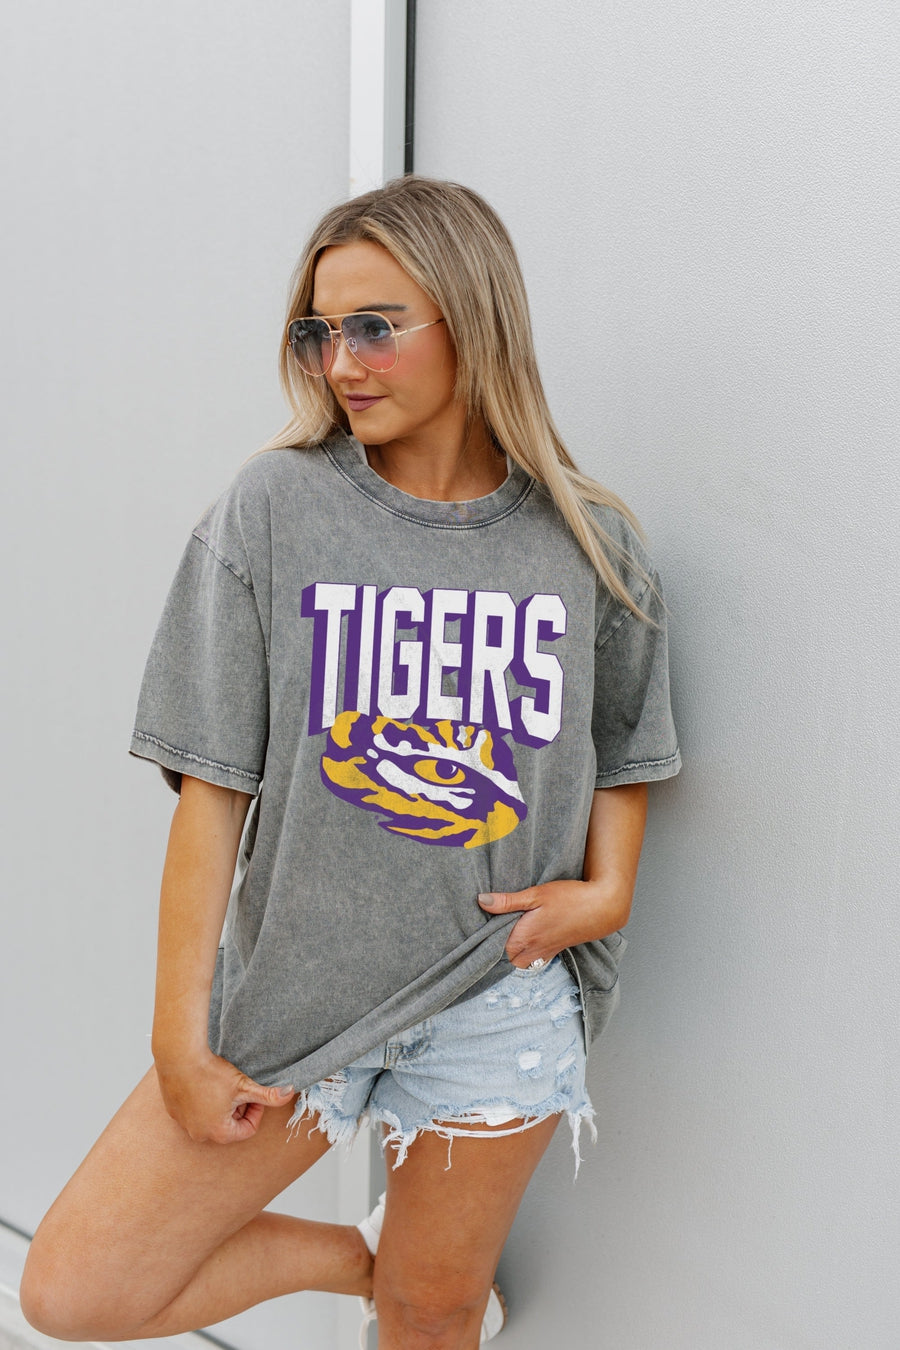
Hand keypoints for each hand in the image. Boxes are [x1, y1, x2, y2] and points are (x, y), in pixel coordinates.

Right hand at [155, 1050, 294, 1144]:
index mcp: (219, 1132)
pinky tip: (204, 1084)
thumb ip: (268, 1095)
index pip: (248, 1129)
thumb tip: (289, 1094)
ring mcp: (184, 1124)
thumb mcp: (244, 1085)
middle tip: (238, 1088)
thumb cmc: (211, 1073)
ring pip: (211, 1119)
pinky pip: (193, 1112)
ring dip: (220, 1105)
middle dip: (238, 1108)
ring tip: (222, 1085)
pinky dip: (202, 1101)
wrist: (180, 1058)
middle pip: (229, 1125)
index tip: (253, 1093)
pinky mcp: (174, 1112)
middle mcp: (199, 1134)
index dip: (256, 1110)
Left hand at [478, 879, 629, 968]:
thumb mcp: (536, 894)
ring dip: (510, 951)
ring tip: (506, 933)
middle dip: (496, 947)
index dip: (485, 937)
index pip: (493, 946)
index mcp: (524, 937)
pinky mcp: (554, 952)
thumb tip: (482, 901)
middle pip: (503, 958)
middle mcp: (532, 951)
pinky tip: (525, 940)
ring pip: (517, 962)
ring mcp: (544, 954)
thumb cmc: (570, 899)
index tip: (480, 925)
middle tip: (492, 928)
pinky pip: (532, 962)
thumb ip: (508, 901)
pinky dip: (525, 955)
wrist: (602, 908)